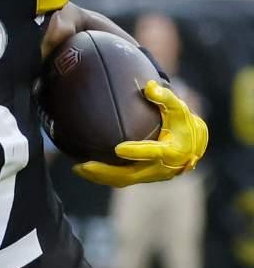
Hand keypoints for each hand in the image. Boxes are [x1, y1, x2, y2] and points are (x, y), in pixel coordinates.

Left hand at [73, 80, 207, 187]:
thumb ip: (165, 97)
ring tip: (77, 168)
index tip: (118, 148)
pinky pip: (121, 180)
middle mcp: (161, 169)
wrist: (191, 146)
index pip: (154, 153)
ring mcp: (150, 176)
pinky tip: (83, 169)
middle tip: (85, 165)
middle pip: (131, 174)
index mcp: (173, 152)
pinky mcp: (141, 177)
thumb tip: (149, 86)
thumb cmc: (182, 124)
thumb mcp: (178, 109)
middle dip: (107, 172)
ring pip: (123, 181)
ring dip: (100, 177)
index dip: (137, 151)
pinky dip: (103, 177)